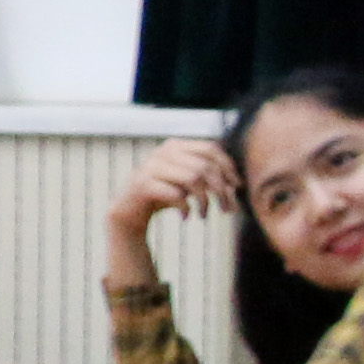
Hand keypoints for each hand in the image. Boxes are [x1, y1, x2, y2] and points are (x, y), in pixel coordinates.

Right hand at [106, 137, 230, 274]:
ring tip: (204, 215)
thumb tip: (236, 186)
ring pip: (194, 178)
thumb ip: (208, 179)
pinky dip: (186, 209)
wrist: (128, 212)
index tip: (236, 187)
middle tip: (227, 209)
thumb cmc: (162, 196)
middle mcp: (162, 152)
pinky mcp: (142, 184)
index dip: (228, 167)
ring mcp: (151, 167)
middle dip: (221, 190)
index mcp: (174, 146)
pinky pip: (176, 194)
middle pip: (205, 166)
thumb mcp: (187, 185)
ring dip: (205, 201)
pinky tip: (186, 217)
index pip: (210, 149)